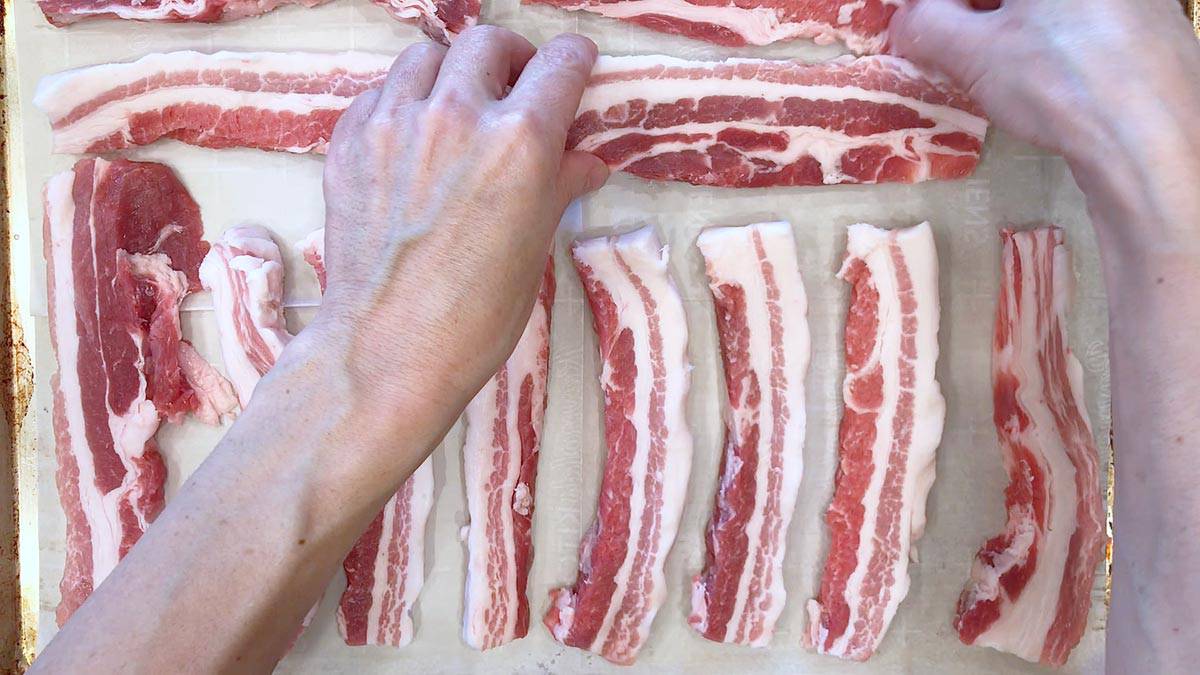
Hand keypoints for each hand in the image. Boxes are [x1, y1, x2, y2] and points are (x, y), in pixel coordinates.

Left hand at [306, 27, 607, 439]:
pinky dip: (403, 102)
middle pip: (487, 44)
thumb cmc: (477, 314)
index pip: (558, 65)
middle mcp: (456, 116)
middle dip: (510, 59)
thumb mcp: (536, 246)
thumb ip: (559, 185)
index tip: (574, 66)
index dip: (574, 61)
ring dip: (451, 73)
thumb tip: (584, 162)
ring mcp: (395, 125)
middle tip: (515, 88)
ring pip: (426, 57)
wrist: (390, 349)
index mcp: (518, 140)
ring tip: (458, 108)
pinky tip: (412, 138)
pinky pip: (380, 94)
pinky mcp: (350, 143)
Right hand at [890, 0, 1199, 161]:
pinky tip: (1051, 82)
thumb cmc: (1059, 84)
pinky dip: (1060, 42)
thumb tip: (905, 22)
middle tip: (953, 46)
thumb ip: (928, 27)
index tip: (922, 27)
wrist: (1154, 144)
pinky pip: (1092, 25)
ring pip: (1056, 10)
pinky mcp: (1159, 28)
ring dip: (1018, 27)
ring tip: (1000, 71)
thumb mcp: (973, 55)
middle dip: (979, 13)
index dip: (941, 8)